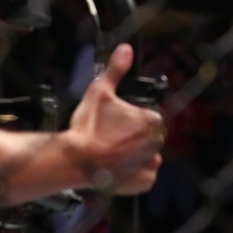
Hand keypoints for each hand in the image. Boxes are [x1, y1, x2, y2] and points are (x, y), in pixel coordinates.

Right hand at [67, 43, 163, 194]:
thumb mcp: (100, 91)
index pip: (149, 119)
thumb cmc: (88, 127)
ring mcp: (151, 164)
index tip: (116, 125)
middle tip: (111, 140)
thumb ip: (115, 70)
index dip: (131, 122)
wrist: (76, 159)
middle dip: (133, 139)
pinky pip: (144, 176)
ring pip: (147, 157)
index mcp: (152, 120)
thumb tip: (126, 49)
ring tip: (113, 154)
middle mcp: (157, 143)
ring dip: (135, 156)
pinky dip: (133, 174)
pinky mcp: (145, 183)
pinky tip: (117, 167)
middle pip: (149, 138)